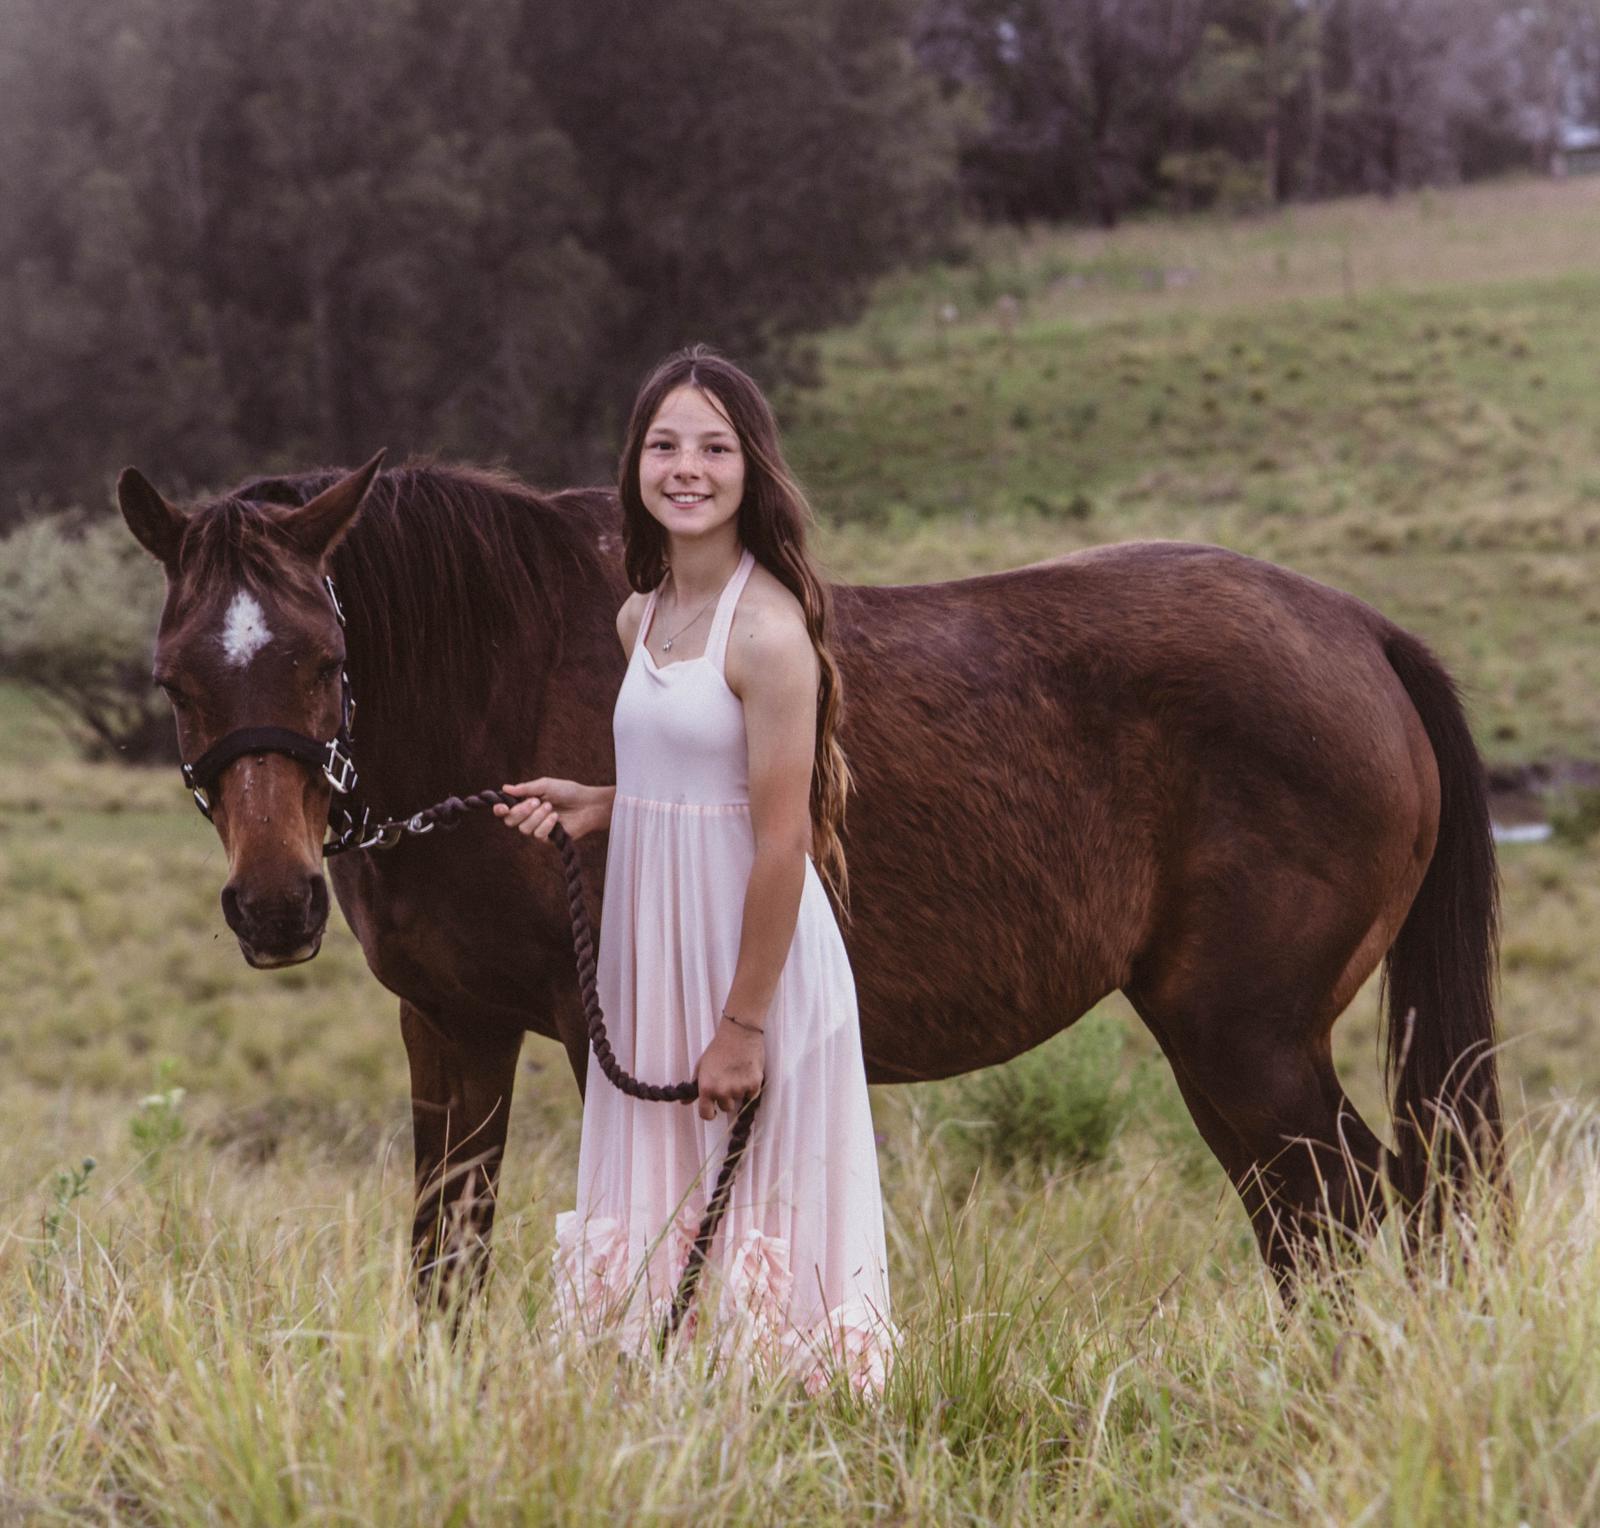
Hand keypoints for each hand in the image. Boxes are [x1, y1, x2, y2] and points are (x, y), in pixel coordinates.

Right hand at [494, 778, 609, 841]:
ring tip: (550, 807)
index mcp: (524, 803)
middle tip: (535, 801)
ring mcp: (537, 829)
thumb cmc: (567, 792)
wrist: (587, 804)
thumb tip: (505, 788)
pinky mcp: (547, 839)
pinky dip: (546, 824)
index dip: (499, 809)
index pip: (504, 810)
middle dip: (521, 811)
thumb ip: (525, 788)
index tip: (503, 806)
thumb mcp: (546, 785)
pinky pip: (538, 835)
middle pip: (510, 821)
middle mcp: (528, 817)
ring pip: (524, 829)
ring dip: (537, 816)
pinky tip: (556, 817)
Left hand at [692, 1018, 764, 1120]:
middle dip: (726, 1098)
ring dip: (739, 1092)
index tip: (712, 1110)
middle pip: (725, 1108)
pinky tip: (747, 1073)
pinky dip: (751, 1088)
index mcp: (707, 1088)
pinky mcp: (754, 1084)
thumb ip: (694, 1086)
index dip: (709, 1113)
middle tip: (728, 1081)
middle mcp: (722, 1091)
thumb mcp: (701, 1066)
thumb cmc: (718, 1048)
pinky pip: (752, 1095)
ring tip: (737, 1074)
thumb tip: (684, 1102)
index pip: (706, 1114)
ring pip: (739, 1100)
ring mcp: (739, 1088)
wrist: (739, 1033)